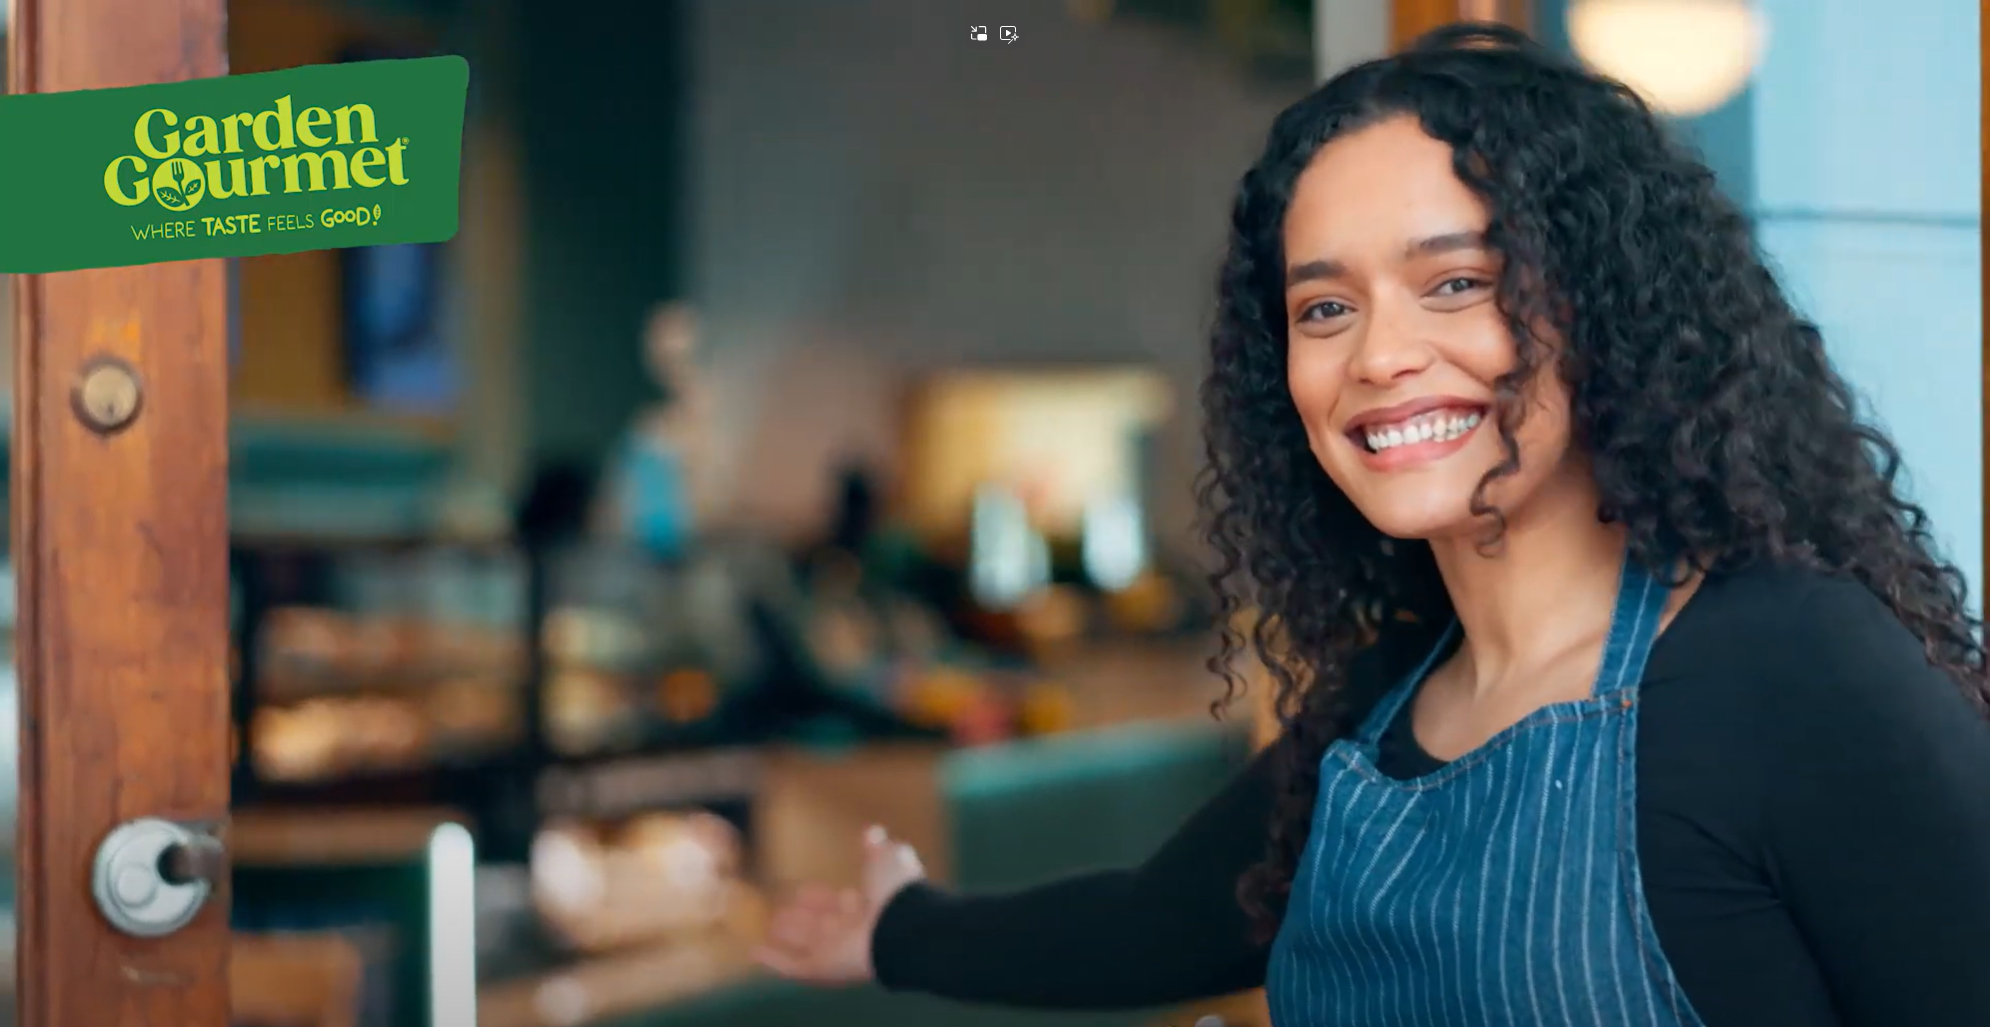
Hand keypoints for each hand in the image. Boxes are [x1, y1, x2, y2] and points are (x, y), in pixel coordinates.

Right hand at [754, 825, 925, 984]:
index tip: (803, 890)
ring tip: (768, 925)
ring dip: (787, 936)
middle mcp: (852, 931)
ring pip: (806, 945)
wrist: (904, 928)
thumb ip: (877, 847)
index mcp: (869, 907)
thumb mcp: (888, 858)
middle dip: (802, 918)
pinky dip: (773, 960)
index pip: (842, 903)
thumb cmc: (897, 891)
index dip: (823, 898)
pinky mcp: (822, 970)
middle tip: (780, 910)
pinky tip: (754, 951)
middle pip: (821, 926)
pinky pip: (793, 967)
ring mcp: (837, 953)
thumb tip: (873, 831)